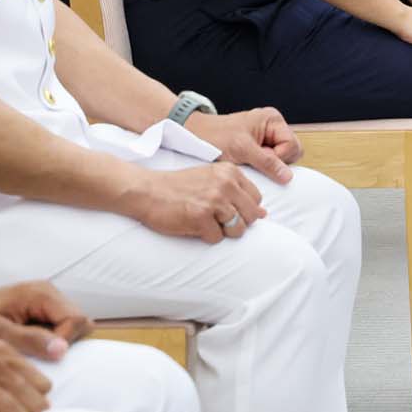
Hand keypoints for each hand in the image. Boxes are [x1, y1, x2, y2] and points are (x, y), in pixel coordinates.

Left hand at [0, 281, 91, 360]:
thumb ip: (31, 341)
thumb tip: (62, 350)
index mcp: (40, 293)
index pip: (76, 318)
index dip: (64, 341)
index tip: (40, 356)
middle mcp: (47, 292)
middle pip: (77, 320)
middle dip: (62, 342)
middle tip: (33, 354)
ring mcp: (43, 301)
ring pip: (69, 325)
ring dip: (54, 342)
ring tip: (27, 350)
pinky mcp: (37, 310)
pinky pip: (56, 326)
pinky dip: (46, 340)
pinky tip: (24, 346)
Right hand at [127, 163, 267, 243]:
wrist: (147, 190)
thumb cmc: (179, 186)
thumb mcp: (212, 179)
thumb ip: (238, 192)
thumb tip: (264, 215)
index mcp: (231, 172)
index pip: (256, 199)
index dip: (243, 210)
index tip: (226, 210)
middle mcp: (226, 184)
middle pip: (251, 216)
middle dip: (237, 223)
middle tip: (215, 220)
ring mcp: (214, 200)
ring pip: (237, 229)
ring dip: (222, 232)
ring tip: (204, 222)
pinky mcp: (200, 217)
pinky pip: (216, 238)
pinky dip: (205, 237)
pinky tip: (192, 225)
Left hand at [185, 107, 301, 180]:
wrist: (194, 136)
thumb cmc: (215, 137)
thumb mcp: (242, 149)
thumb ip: (267, 162)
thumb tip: (288, 177)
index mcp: (273, 120)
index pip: (293, 145)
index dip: (279, 157)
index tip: (259, 159)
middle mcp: (273, 127)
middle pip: (291, 152)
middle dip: (275, 162)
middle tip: (254, 161)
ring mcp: (267, 138)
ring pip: (281, 159)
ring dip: (266, 165)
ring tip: (248, 162)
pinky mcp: (259, 149)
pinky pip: (269, 162)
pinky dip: (260, 167)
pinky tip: (246, 163)